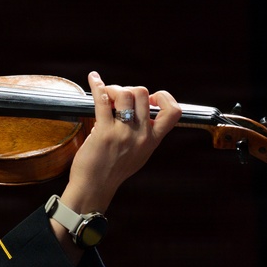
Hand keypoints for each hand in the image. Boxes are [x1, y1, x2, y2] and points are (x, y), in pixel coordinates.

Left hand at [61, 70, 180, 214]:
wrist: (94, 187)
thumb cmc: (113, 170)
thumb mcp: (139, 154)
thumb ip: (143, 134)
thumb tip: (140, 110)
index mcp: (152, 140)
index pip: (173, 112)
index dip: (163, 98)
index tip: (150, 98)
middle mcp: (141, 136)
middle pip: (143, 93)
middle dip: (129, 89)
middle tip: (118, 98)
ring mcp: (123, 134)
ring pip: (125, 93)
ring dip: (113, 89)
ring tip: (106, 97)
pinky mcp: (104, 132)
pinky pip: (103, 100)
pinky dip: (97, 86)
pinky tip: (93, 79)